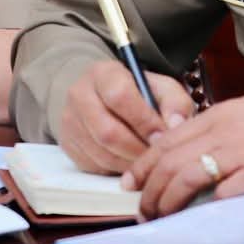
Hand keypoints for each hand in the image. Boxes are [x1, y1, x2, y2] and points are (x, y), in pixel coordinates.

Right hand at [56, 60, 197, 173]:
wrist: (104, 98)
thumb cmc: (138, 94)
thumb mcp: (161, 88)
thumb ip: (175, 102)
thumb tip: (176, 125)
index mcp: (103, 73)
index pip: (119, 97)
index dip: (144, 121)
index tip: (162, 136)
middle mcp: (79, 94)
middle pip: (108, 132)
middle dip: (138, 150)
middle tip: (157, 156)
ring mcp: (69, 120)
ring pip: (102, 153)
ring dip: (130, 164)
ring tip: (147, 160)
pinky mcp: (67, 143)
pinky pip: (94, 166)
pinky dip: (117, 170)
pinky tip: (130, 162)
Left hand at [126, 72, 243, 216]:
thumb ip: (225, 132)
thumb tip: (202, 154)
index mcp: (219, 115)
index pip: (166, 141)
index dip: (143, 165)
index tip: (130, 183)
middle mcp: (223, 130)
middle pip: (169, 162)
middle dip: (150, 190)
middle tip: (142, 211)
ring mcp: (241, 150)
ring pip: (187, 177)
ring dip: (168, 201)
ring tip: (161, 218)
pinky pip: (225, 193)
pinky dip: (207, 207)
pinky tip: (198, 220)